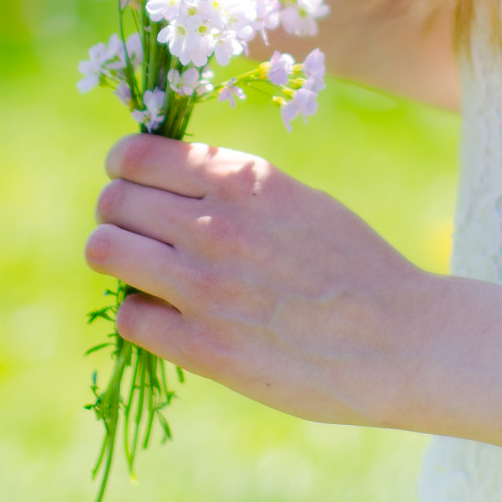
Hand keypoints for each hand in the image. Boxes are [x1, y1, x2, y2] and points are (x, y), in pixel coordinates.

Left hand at [85, 135, 439, 428]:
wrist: (397, 338)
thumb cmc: (355, 266)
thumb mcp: (300, 201)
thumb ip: (237, 191)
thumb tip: (173, 188)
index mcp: (246, 179)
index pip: (137, 154)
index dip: (123, 167)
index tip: (130, 182)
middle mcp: (217, 223)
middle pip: (113, 201)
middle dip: (118, 215)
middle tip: (140, 234)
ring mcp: (204, 286)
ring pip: (104, 252)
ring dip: (118, 261)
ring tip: (145, 273)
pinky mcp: (202, 347)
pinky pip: (128, 317)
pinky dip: (140, 315)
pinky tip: (171, 318)